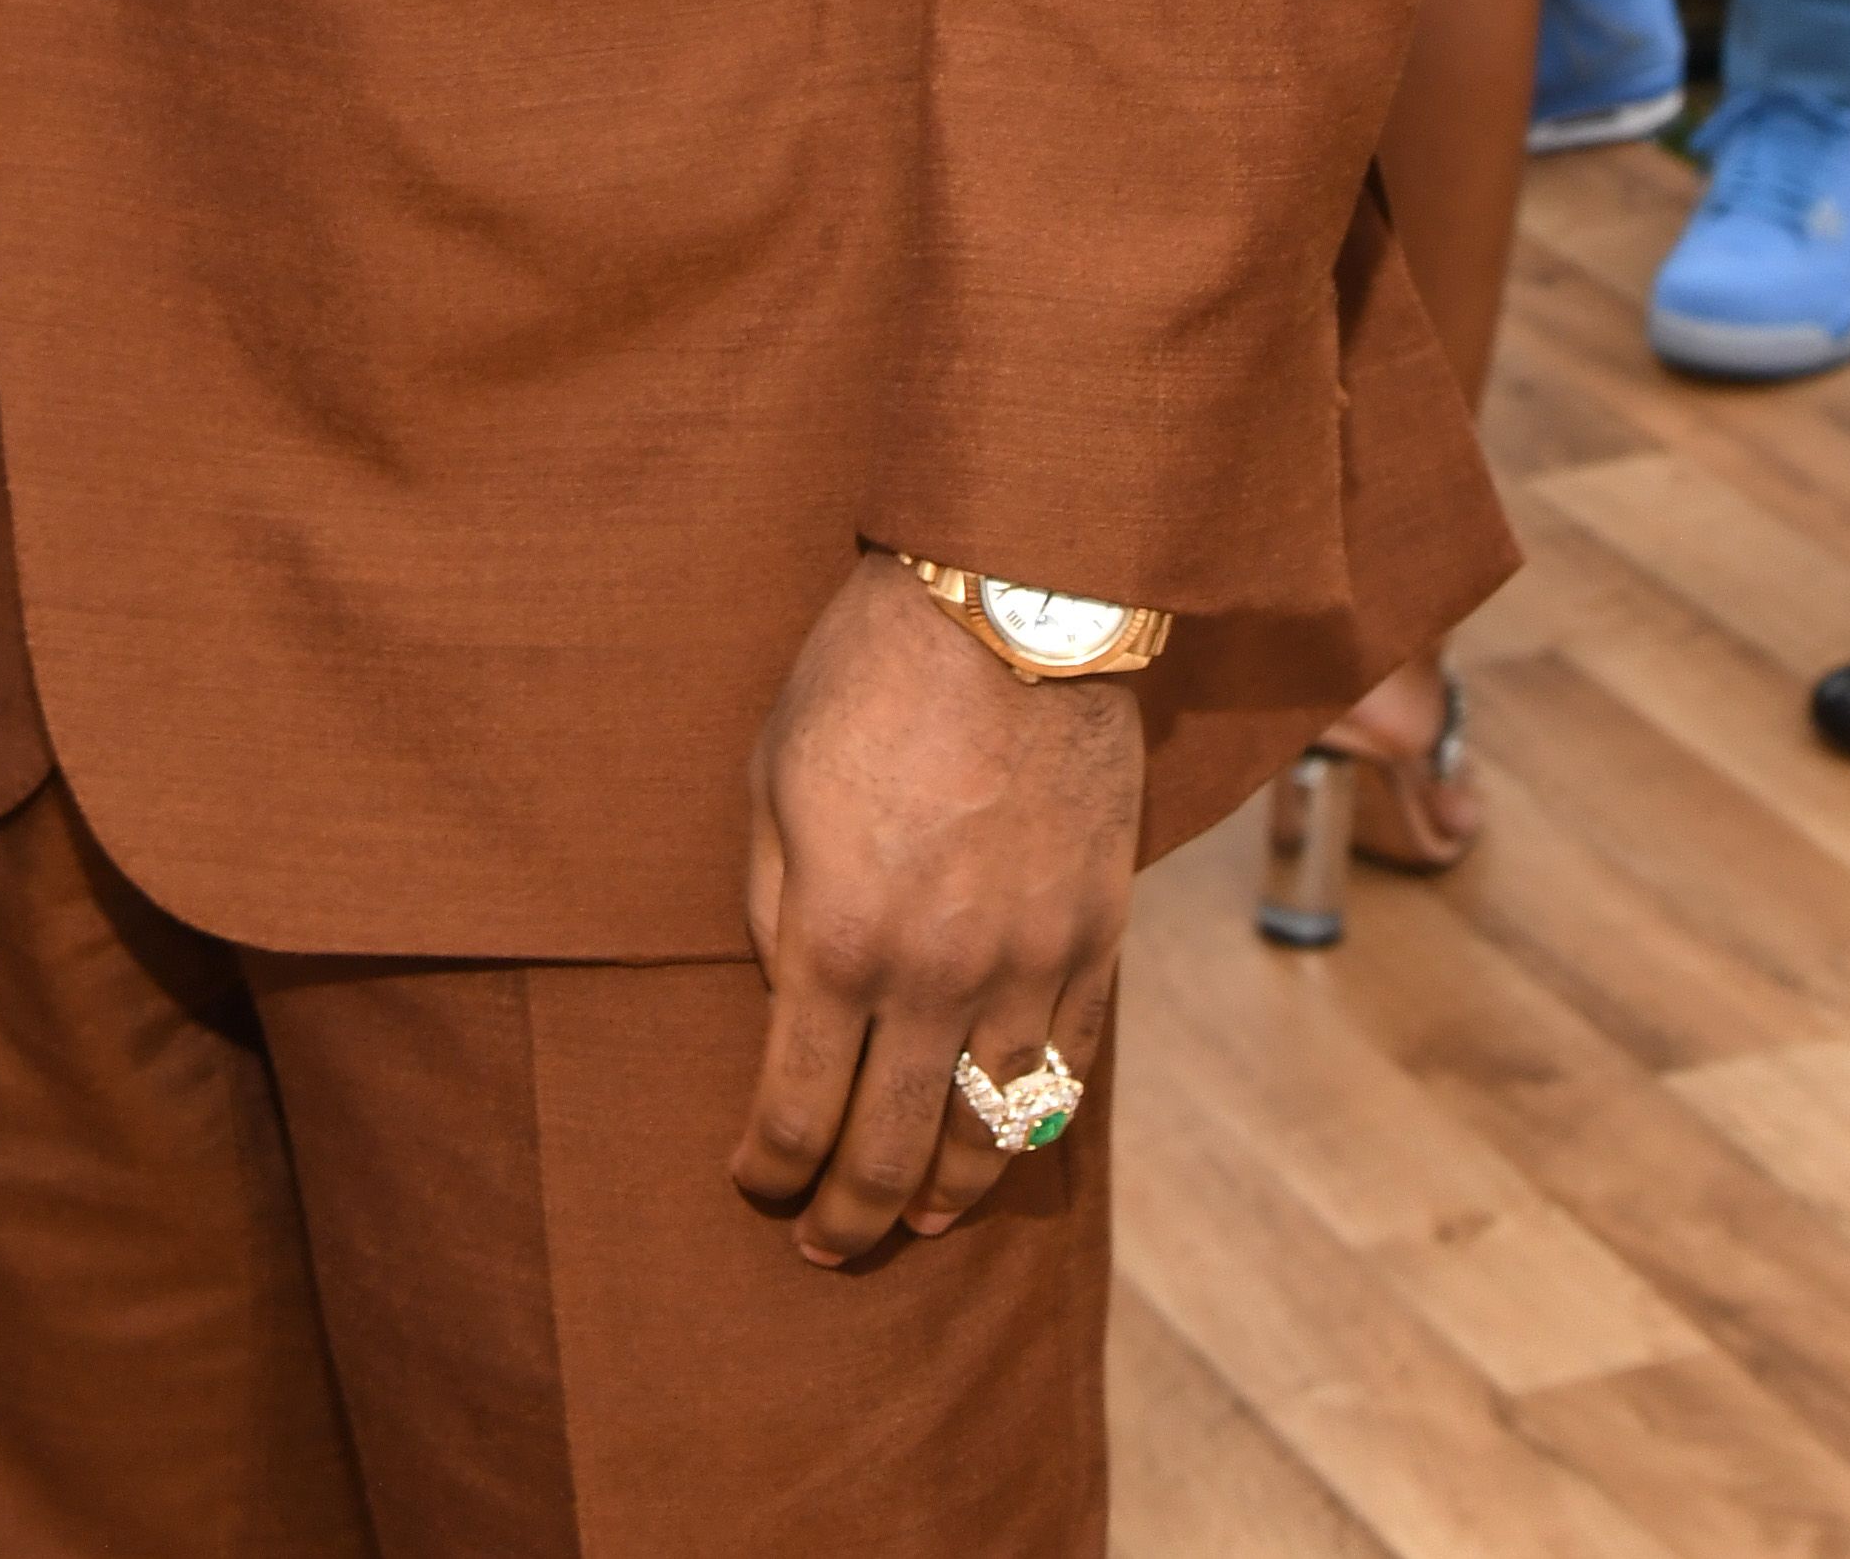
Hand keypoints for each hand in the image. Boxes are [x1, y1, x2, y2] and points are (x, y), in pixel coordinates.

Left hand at [735, 552, 1141, 1261]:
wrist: (1011, 605)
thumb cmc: (868, 678)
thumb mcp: (773, 779)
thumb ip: (776, 909)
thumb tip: (789, 1000)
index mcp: (837, 938)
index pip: (796, 1108)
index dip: (769, 1168)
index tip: (754, 1183)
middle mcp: (935, 975)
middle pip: (891, 1149)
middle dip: (850, 1215)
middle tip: (825, 1244)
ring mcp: (1028, 965)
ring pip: (989, 1129)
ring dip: (948, 1189)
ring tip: (918, 1217)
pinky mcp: (1095, 938)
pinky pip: (1068, 1067)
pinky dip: (1031, 1121)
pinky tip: (1002, 1140)